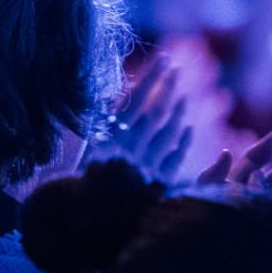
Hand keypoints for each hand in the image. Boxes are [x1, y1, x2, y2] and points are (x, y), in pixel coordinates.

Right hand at [87, 57, 192, 183]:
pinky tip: (188, 128)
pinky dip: (182, 142)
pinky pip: (175, 158)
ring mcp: (145, 166)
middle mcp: (130, 149)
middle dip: (168, 86)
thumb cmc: (83, 176)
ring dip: (177, 111)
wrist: (86, 214)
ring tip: (183, 96)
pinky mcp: (156, 184)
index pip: (137, 98)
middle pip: (156, 111)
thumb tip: (128, 89)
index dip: (153, 76)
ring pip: (168, 132)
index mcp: (110, 136)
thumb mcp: (89, 143)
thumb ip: (105, 117)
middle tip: (177, 69)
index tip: (164, 59)